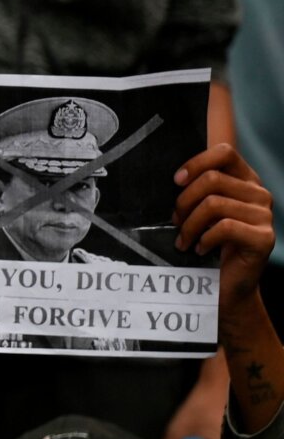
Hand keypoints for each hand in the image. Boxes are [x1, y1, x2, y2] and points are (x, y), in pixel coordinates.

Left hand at [173, 143, 273, 306]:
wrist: (226, 285)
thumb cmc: (208, 245)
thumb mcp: (201, 212)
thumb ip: (197, 191)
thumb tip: (175, 178)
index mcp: (245, 181)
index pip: (224, 153)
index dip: (196, 163)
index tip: (176, 181)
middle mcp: (259, 194)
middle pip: (211, 180)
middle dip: (184, 202)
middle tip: (175, 223)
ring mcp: (265, 216)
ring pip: (213, 204)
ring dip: (189, 225)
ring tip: (183, 240)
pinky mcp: (264, 238)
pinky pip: (224, 227)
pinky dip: (204, 239)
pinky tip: (199, 249)